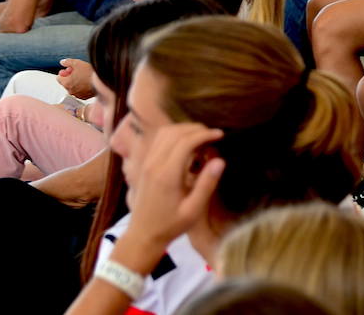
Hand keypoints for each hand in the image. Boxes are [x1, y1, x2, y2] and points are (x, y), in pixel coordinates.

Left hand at [57, 58, 94, 98]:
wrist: (102, 80)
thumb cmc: (90, 73)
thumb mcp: (77, 63)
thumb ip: (67, 62)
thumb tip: (62, 62)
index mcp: (66, 83)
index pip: (58, 78)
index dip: (64, 72)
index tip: (70, 70)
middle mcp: (70, 91)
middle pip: (66, 83)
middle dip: (70, 77)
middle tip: (78, 72)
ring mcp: (77, 95)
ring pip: (73, 88)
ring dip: (76, 83)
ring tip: (84, 77)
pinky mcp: (84, 97)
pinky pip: (79, 92)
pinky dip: (81, 88)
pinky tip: (87, 83)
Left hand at [114, 122, 224, 270]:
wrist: (143, 234)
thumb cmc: (171, 225)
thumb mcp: (193, 210)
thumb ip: (206, 184)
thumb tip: (220, 160)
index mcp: (167, 175)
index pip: (185, 142)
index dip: (204, 134)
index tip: (220, 134)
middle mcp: (154, 164)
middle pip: (175, 133)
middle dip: (196, 129)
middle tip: (213, 134)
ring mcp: (147, 162)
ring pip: (164, 133)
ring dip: (184, 129)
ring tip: (201, 136)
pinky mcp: (144, 164)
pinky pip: (158, 140)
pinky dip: (173, 134)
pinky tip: (185, 142)